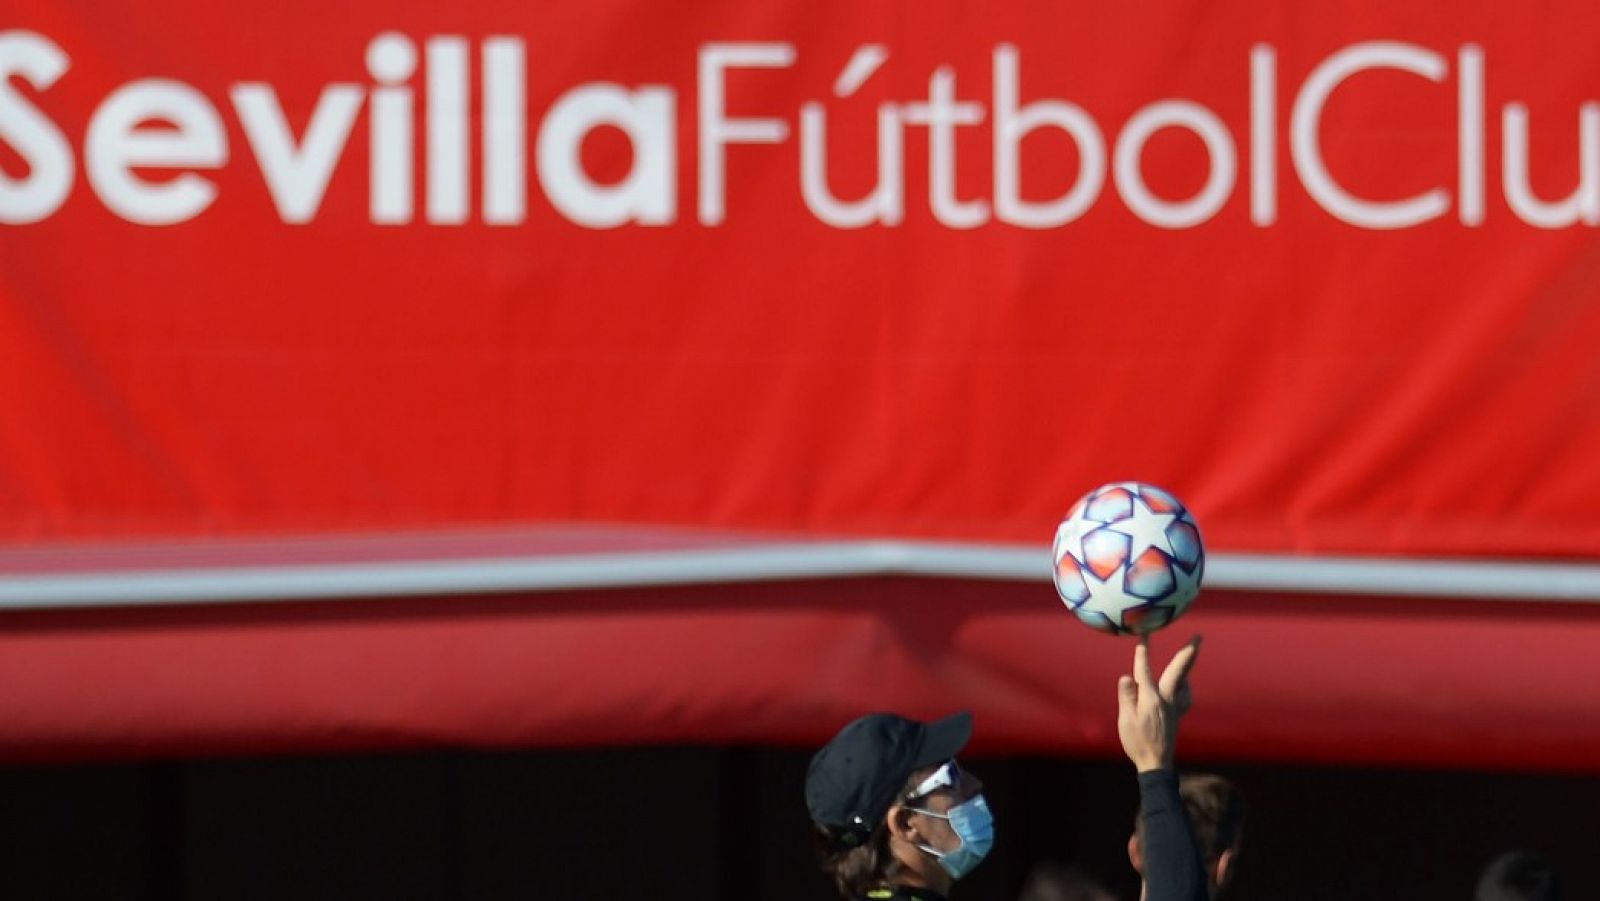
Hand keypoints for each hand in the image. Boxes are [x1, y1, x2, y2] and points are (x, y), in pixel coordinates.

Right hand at [1116, 634, 1200, 772]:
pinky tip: (1183, 685)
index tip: (1144, 635)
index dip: (1143, 652)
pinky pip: (1185, 695)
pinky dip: (1185, 685)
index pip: (1144, 670)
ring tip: (1190, 654)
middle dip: (1189, 651)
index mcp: (1152, 698)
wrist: (1156, 763)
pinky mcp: (1177, 715)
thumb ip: (1127, 696)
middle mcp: (1167, 699)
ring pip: (1186, 681)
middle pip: (1180, 670)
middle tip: (1200, 636)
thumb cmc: (1137, 742)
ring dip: (1188, 666)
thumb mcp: (1125, 720)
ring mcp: (1175, 707)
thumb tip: (1127, 677)